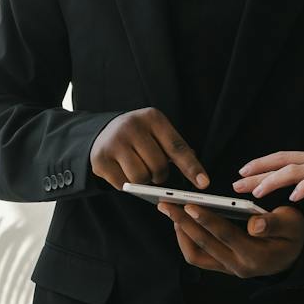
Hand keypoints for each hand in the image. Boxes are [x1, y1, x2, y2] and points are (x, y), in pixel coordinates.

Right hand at [90, 108, 207, 191]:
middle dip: (160, 175)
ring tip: (140, 170)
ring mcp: (114, 142)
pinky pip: (123, 184)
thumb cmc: (141, 137)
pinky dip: (128, 185)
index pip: (177, 147)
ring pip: (140, 177)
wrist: (103, 133)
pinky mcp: (100, 159)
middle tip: (156, 172)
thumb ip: (177, 150)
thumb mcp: (159, 133)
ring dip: (144, 181)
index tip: (204, 183)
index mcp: (152, 117)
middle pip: (158, 166)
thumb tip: (199, 178)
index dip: (191, 167)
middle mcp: (132, 126)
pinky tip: (124, 172)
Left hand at [157, 202, 303, 277]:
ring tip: (170, 211)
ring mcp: (228, 269)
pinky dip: (185, 240)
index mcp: (256, 256)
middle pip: (204, 244)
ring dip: (180, 232)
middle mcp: (239, 267)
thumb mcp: (292, 224)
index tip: (189, 204)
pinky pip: (198, 256)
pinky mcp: (221, 266)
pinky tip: (181, 222)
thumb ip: (274, 223)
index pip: (226, 235)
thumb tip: (253, 224)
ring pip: (196, 254)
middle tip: (165, 203)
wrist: (292, 258)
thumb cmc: (292, 235)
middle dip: (182, 222)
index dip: (207, 220)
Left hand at [233, 149, 303, 208]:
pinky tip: (292, 198)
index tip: (244, 170)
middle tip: (238, 182)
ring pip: (291, 172)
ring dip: (271, 181)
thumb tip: (301, 185)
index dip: (261, 163)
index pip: (281, 158)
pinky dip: (302, 190)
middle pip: (279, 164)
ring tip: (257, 193)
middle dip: (257, 173)